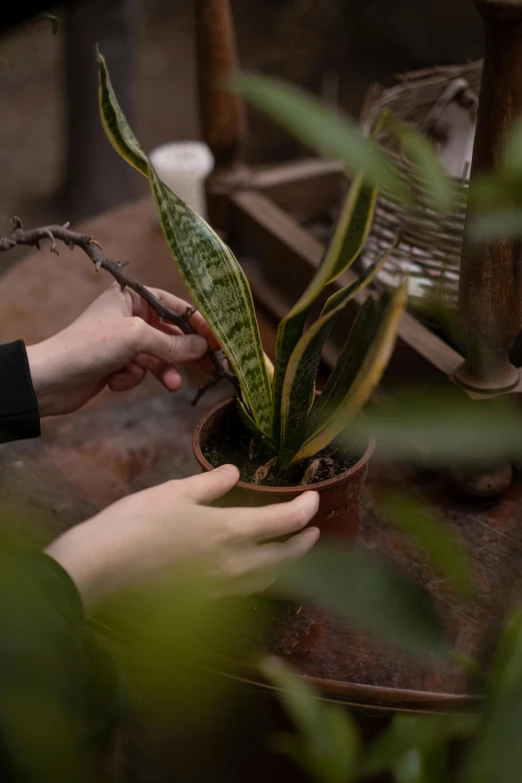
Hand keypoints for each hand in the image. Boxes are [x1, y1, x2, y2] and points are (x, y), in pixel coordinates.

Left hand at [26, 282, 211, 415]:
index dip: (197, 323)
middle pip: (169, 333)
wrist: (51, 378)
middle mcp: (127, 315)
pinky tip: (116, 381)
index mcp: (130, 296)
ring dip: (162, 371)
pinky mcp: (116, 364)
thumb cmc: (91, 345)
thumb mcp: (137, 338)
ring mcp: (122, 341)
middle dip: (182, 352)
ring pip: (156, 356)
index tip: (218, 339)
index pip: (174, 306)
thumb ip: (172, 343)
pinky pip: (139, 370)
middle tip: (209, 366)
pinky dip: (132, 378)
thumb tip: (202, 347)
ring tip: (171, 385)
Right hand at [45, 465, 319, 605]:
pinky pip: (246, 593)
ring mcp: (220, 590)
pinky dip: (262, 582)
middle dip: (305, 543)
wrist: (102, 569)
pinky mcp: (203, 605)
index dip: (304, 509)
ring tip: (293, 554)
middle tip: (315, 531)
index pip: (283, 522)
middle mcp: (234, 565)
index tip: (313, 498)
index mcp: (230, 531)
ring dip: (287, 565)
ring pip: (268, 580)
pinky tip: (254, 575)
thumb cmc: (138, 523)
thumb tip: (234, 473)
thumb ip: (210, 485)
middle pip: (285, 557)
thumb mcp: (175, 492)